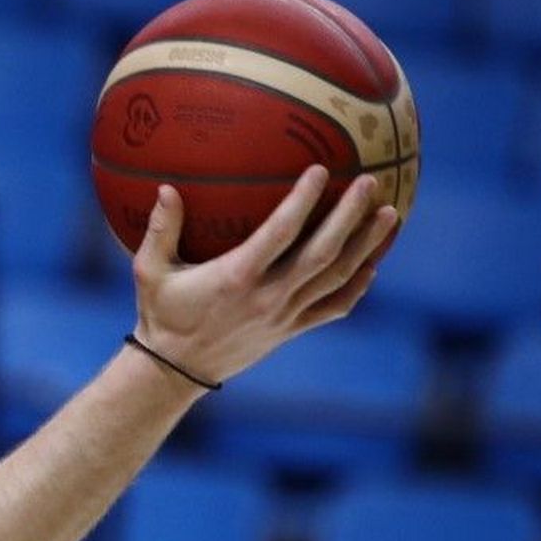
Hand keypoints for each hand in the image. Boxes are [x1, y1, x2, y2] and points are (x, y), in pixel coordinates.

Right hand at [130, 165, 398, 386]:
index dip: (303, 201)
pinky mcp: (291, 330)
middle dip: (351, 217)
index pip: (279, 233)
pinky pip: (335, 307)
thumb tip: (166, 187)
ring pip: (338, 278)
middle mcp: (268, 296)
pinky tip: (373, 264)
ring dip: (367, 246)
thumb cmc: (160, 313)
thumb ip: (160, 229)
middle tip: (372, 183)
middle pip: (323, 254)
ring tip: (390, 215)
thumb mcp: (149, 270)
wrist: (176, 370)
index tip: (321, 169)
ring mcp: (285, 316)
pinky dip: (358, 286)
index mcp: (236, 277)